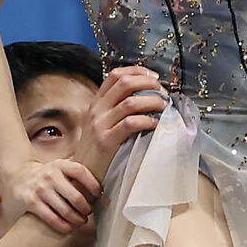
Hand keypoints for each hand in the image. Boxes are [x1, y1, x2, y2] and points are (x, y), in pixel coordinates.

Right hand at [4, 158, 102, 235]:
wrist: (19, 177)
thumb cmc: (47, 176)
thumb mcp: (60, 168)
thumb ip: (76, 174)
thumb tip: (102, 191)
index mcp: (60, 165)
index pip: (80, 172)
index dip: (92, 184)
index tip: (99, 194)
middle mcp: (50, 175)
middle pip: (75, 197)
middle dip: (85, 208)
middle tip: (88, 212)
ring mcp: (40, 189)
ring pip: (65, 210)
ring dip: (77, 219)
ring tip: (81, 221)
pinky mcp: (32, 202)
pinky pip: (52, 218)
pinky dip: (63, 226)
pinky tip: (69, 227)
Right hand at [77, 66, 165, 182]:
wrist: (82, 174)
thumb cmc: (97, 151)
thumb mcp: (101, 125)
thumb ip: (116, 110)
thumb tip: (144, 98)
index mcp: (96, 104)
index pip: (115, 75)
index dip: (136, 71)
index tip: (153, 76)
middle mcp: (97, 111)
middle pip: (124, 84)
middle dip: (148, 83)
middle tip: (162, 91)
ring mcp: (100, 125)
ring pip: (130, 102)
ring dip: (152, 101)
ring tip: (163, 107)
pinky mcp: (107, 141)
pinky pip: (130, 123)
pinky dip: (147, 120)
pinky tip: (156, 124)